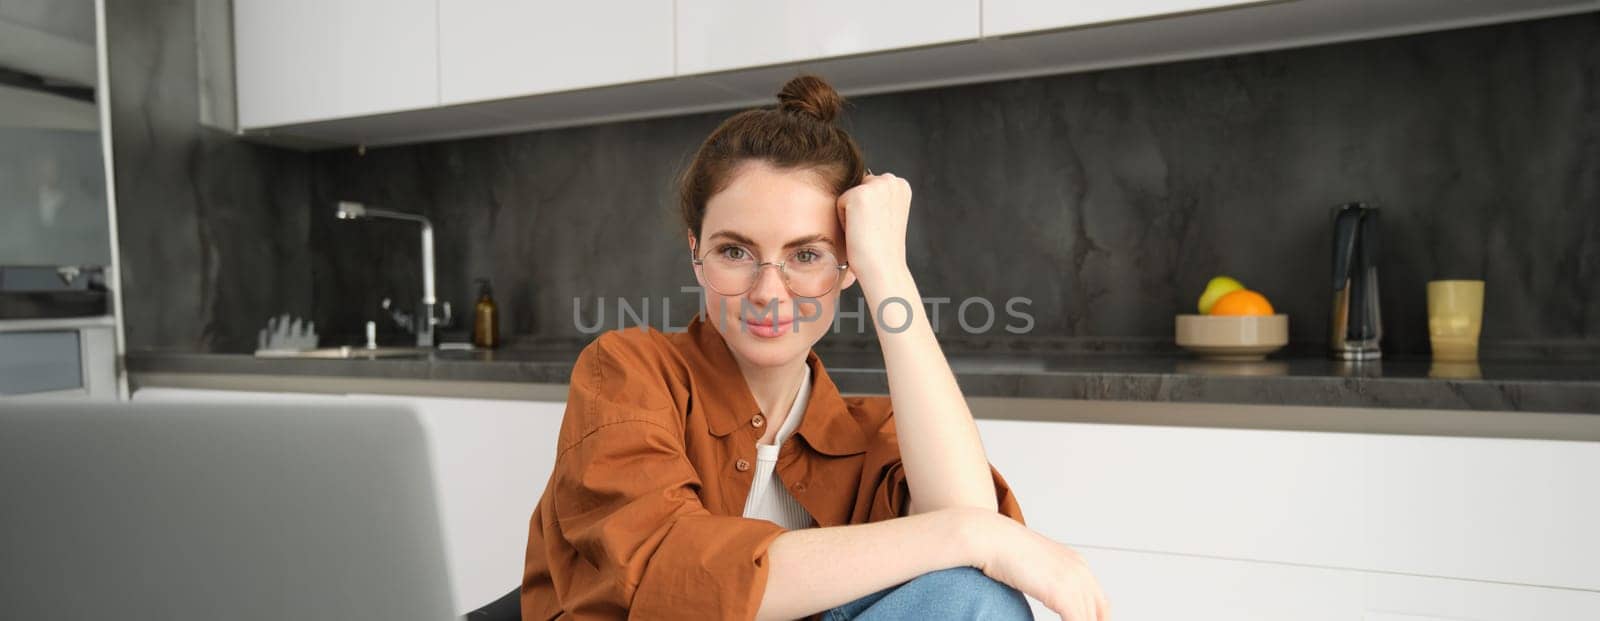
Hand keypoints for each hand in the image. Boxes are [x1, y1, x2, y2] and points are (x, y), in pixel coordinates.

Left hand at [835, 172, 911, 288]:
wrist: (883, 267)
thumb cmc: (883, 248)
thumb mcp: (888, 214)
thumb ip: (879, 198)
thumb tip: (859, 189)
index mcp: (900, 185)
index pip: (869, 187)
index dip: (869, 210)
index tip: (879, 226)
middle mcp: (891, 180)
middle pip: (858, 186)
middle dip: (859, 208)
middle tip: (872, 230)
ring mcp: (876, 185)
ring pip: (849, 194)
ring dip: (851, 213)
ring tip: (866, 230)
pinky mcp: (859, 194)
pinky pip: (840, 202)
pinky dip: (843, 219)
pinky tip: (859, 231)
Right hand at [957, 508, 1110, 620]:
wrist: (990, 538)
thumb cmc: (1001, 548)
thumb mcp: (1033, 565)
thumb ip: (1045, 579)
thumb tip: (1044, 592)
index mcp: (1076, 563)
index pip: (1099, 601)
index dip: (1096, 619)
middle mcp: (1080, 570)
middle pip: (1102, 612)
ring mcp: (1073, 580)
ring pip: (1089, 619)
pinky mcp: (1062, 592)